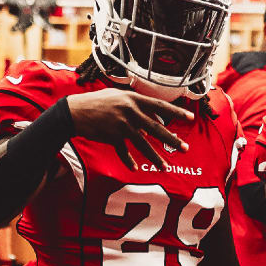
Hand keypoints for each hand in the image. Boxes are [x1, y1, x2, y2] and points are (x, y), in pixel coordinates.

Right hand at [66, 88, 192, 170]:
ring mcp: (121, 125)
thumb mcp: (117, 97)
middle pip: (156, 128)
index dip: (176, 112)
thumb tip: (151, 121)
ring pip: (143, 144)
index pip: (160, 105)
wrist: (74, 112)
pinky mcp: (111, 136)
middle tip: (184, 148)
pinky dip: (128, 160)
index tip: (191, 117)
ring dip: (154, 157)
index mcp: (133, 99)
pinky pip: (123, 151)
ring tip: (165, 167)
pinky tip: (134, 168)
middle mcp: (130, 111)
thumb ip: (135, 106)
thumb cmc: (97, 102)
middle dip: (171, 139)